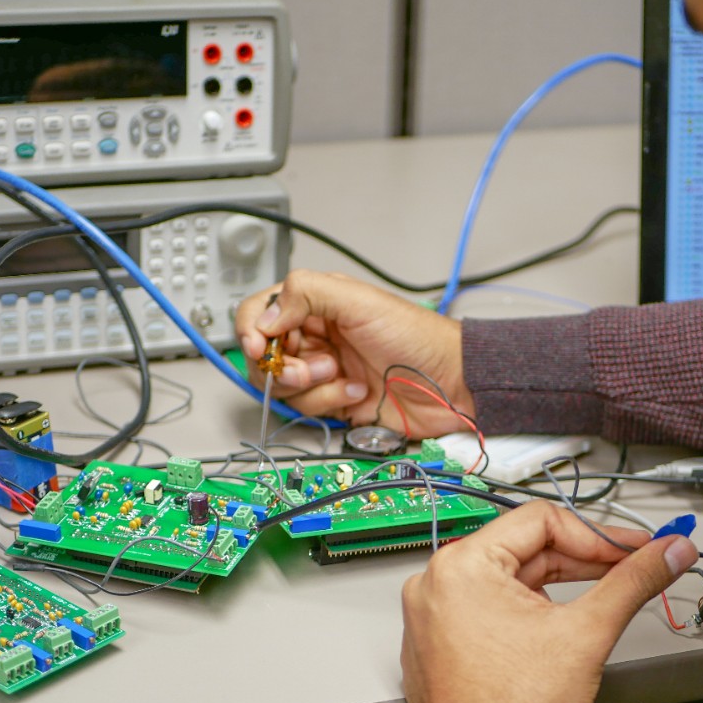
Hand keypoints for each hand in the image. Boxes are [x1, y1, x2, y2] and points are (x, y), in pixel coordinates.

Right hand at [233, 271, 472, 436]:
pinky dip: (329, 402)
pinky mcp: (333, 402)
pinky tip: (357, 393)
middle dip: (282, 366)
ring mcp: (323, 371)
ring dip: (310, 385)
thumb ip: (308, 294)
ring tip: (342, 375)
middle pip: (263, 355)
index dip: (253, 330)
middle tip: (312, 367)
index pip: (261, 313)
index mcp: (316, 305)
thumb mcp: (361, 301)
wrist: (450, 384)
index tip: (260, 346)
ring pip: (281, 386)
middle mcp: (315, 336)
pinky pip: (307, 409)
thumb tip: (267, 317)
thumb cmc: (418, 337)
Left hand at [400, 501, 697, 702]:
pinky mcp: (436, 644)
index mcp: (460, 566)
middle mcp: (434, 585)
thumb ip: (634, 581)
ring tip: (597, 601)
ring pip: (506, 580)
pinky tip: (553, 629)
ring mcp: (430, 617)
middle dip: (582, 561)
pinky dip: (523, 611)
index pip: (541, 520)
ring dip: (555, 586)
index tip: (633, 549)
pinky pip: (484, 609)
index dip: (597, 535)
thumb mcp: (588, 631)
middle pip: (524, 549)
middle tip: (627, 569)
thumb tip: (667, 553)